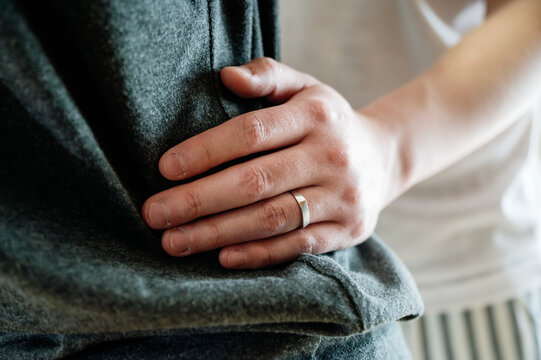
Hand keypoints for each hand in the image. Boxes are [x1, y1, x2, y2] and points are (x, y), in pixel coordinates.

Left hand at [142, 57, 395, 268]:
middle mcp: (331, 156)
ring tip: (175, 241)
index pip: (251, 133)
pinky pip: (298, 245)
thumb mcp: (304, 87)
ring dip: (218, 233)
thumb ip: (267, 76)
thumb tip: (226, 76)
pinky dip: (259, 254)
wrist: (382, 158)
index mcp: (316, 115)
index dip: (205, 152)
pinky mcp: (348, 229)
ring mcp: (343, 196)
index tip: (164, 169)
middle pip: (256, 181)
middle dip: (199, 200)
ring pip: (272, 218)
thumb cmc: (327, 122)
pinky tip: (222, 257)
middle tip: (155, 214)